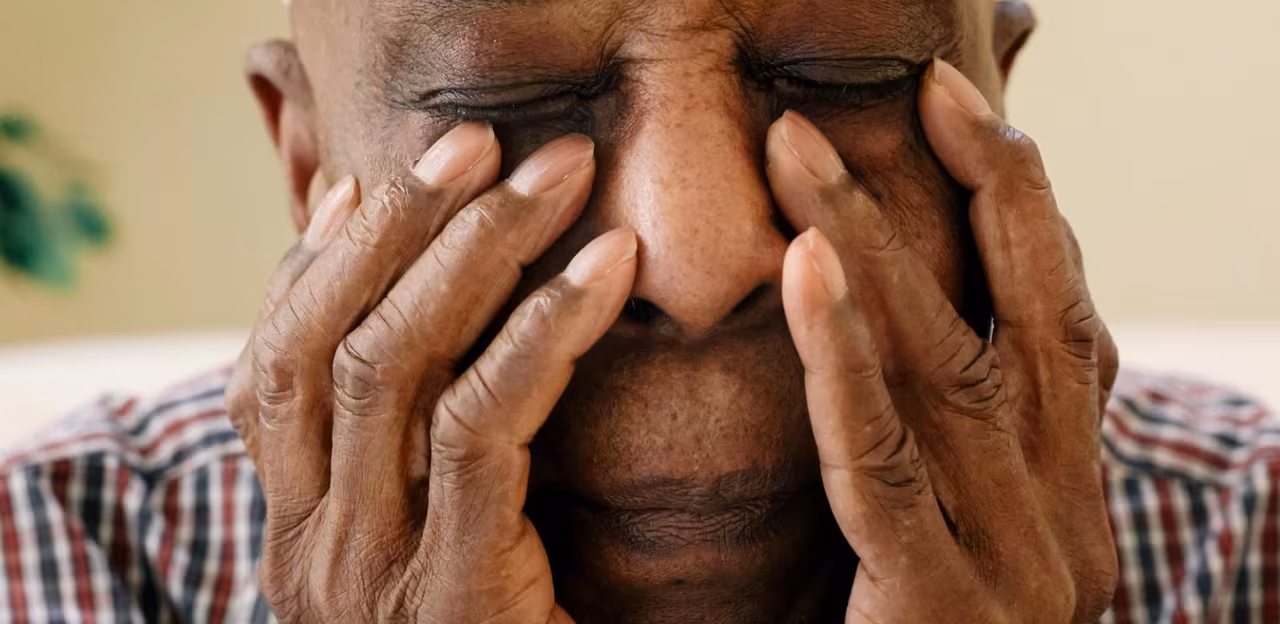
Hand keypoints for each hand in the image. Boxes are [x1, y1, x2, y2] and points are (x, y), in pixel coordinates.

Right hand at [226, 124, 635, 622]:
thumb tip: (431, 325)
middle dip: (406, 229)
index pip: (268, 370)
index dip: (318, 265)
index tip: (379, 181)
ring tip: (557, 178)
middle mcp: (311, 553)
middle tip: (485, 145)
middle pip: (326, 345)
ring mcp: (371, 579)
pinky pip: (483, 428)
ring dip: (477, 253)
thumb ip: (420, 452)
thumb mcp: (438, 547)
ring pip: (392, 367)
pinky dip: (544, 333)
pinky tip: (608, 270)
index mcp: (299, 534)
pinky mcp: (458, 595)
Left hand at [769, 60, 1119, 621]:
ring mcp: (1017, 569)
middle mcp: (1062, 520)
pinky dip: (844, 362)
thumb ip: (928, 454)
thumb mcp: (950, 547)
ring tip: (803, 151)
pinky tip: (806, 272)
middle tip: (928, 88)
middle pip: (1027, 322)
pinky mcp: (941, 611)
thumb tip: (878, 346)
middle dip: (983, 195)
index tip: (970, 117)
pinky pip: (882, 466)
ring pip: (951, 372)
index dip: (1026, 216)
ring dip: (879, 249)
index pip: (1062, 330)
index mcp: (1064, 498)